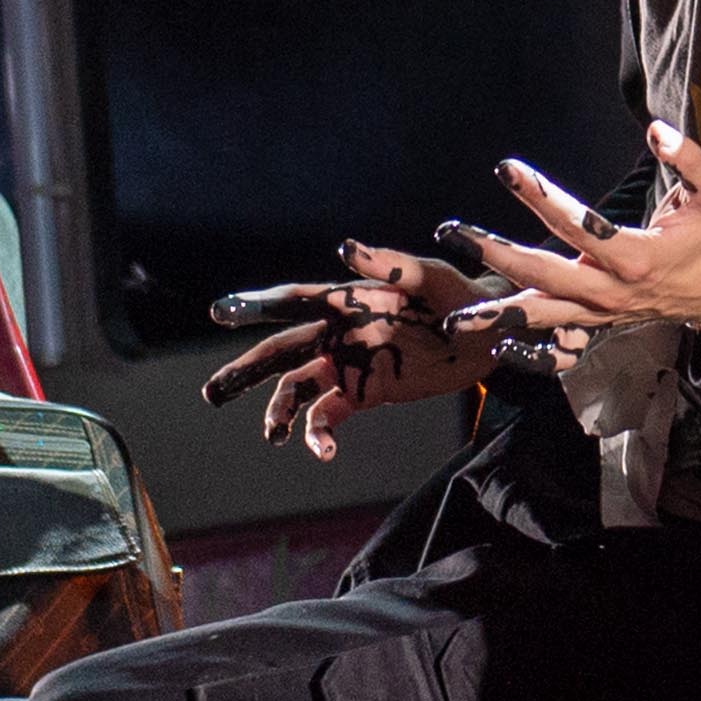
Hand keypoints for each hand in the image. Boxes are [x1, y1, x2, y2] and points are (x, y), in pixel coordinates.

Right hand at [212, 247, 483, 458]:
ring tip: (273, 434)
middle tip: (211, 392)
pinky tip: (323, 451)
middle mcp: (340, 332)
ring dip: (278, 411)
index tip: (220, 311)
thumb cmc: (462, 296)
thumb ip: (392, 265)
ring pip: (297, 387)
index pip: (294, 301)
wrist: (489, 337)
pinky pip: (328, 414)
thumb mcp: (432, 277)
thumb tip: (345, 249)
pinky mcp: (366, 392)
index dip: (256, 305)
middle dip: (245, 369)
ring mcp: (350, 364)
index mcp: (349, 299)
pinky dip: (318, 433)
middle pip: (281, 351)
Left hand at [443, 128, 700, 349]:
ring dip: (497, 312)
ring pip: (541, 315)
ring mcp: (599, 312)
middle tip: (453, 233)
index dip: (541, 196)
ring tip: (454, 316)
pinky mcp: (593, 322)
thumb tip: (656, 129)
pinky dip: (522, 341)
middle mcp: (611, 290)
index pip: (578, 225)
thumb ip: (690, 160)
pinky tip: (488, 336)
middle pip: (544, 274)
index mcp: (636, 257)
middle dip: (496, 254)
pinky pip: (553, 338)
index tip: (507, 169)